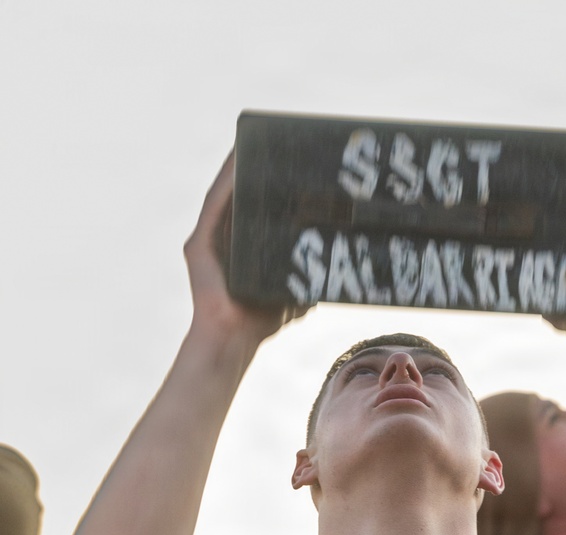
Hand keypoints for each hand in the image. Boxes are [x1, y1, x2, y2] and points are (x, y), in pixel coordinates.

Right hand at [184, 151, 308, 348]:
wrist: (235, 339)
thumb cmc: (263, 319)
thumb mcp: (295, 287)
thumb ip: (311, 272)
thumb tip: (342, 257)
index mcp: (242, 242)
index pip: (254, 202)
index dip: (267, 178)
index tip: (286, 154)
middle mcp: (223, 236)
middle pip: (239, 192)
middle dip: (252, 165)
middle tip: (271, 138)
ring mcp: (207, 239)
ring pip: (224, 192)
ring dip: (235, 165)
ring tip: (250, 139)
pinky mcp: (197, 245)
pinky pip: (214, 206)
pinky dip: (225, 183)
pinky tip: (235, 163)